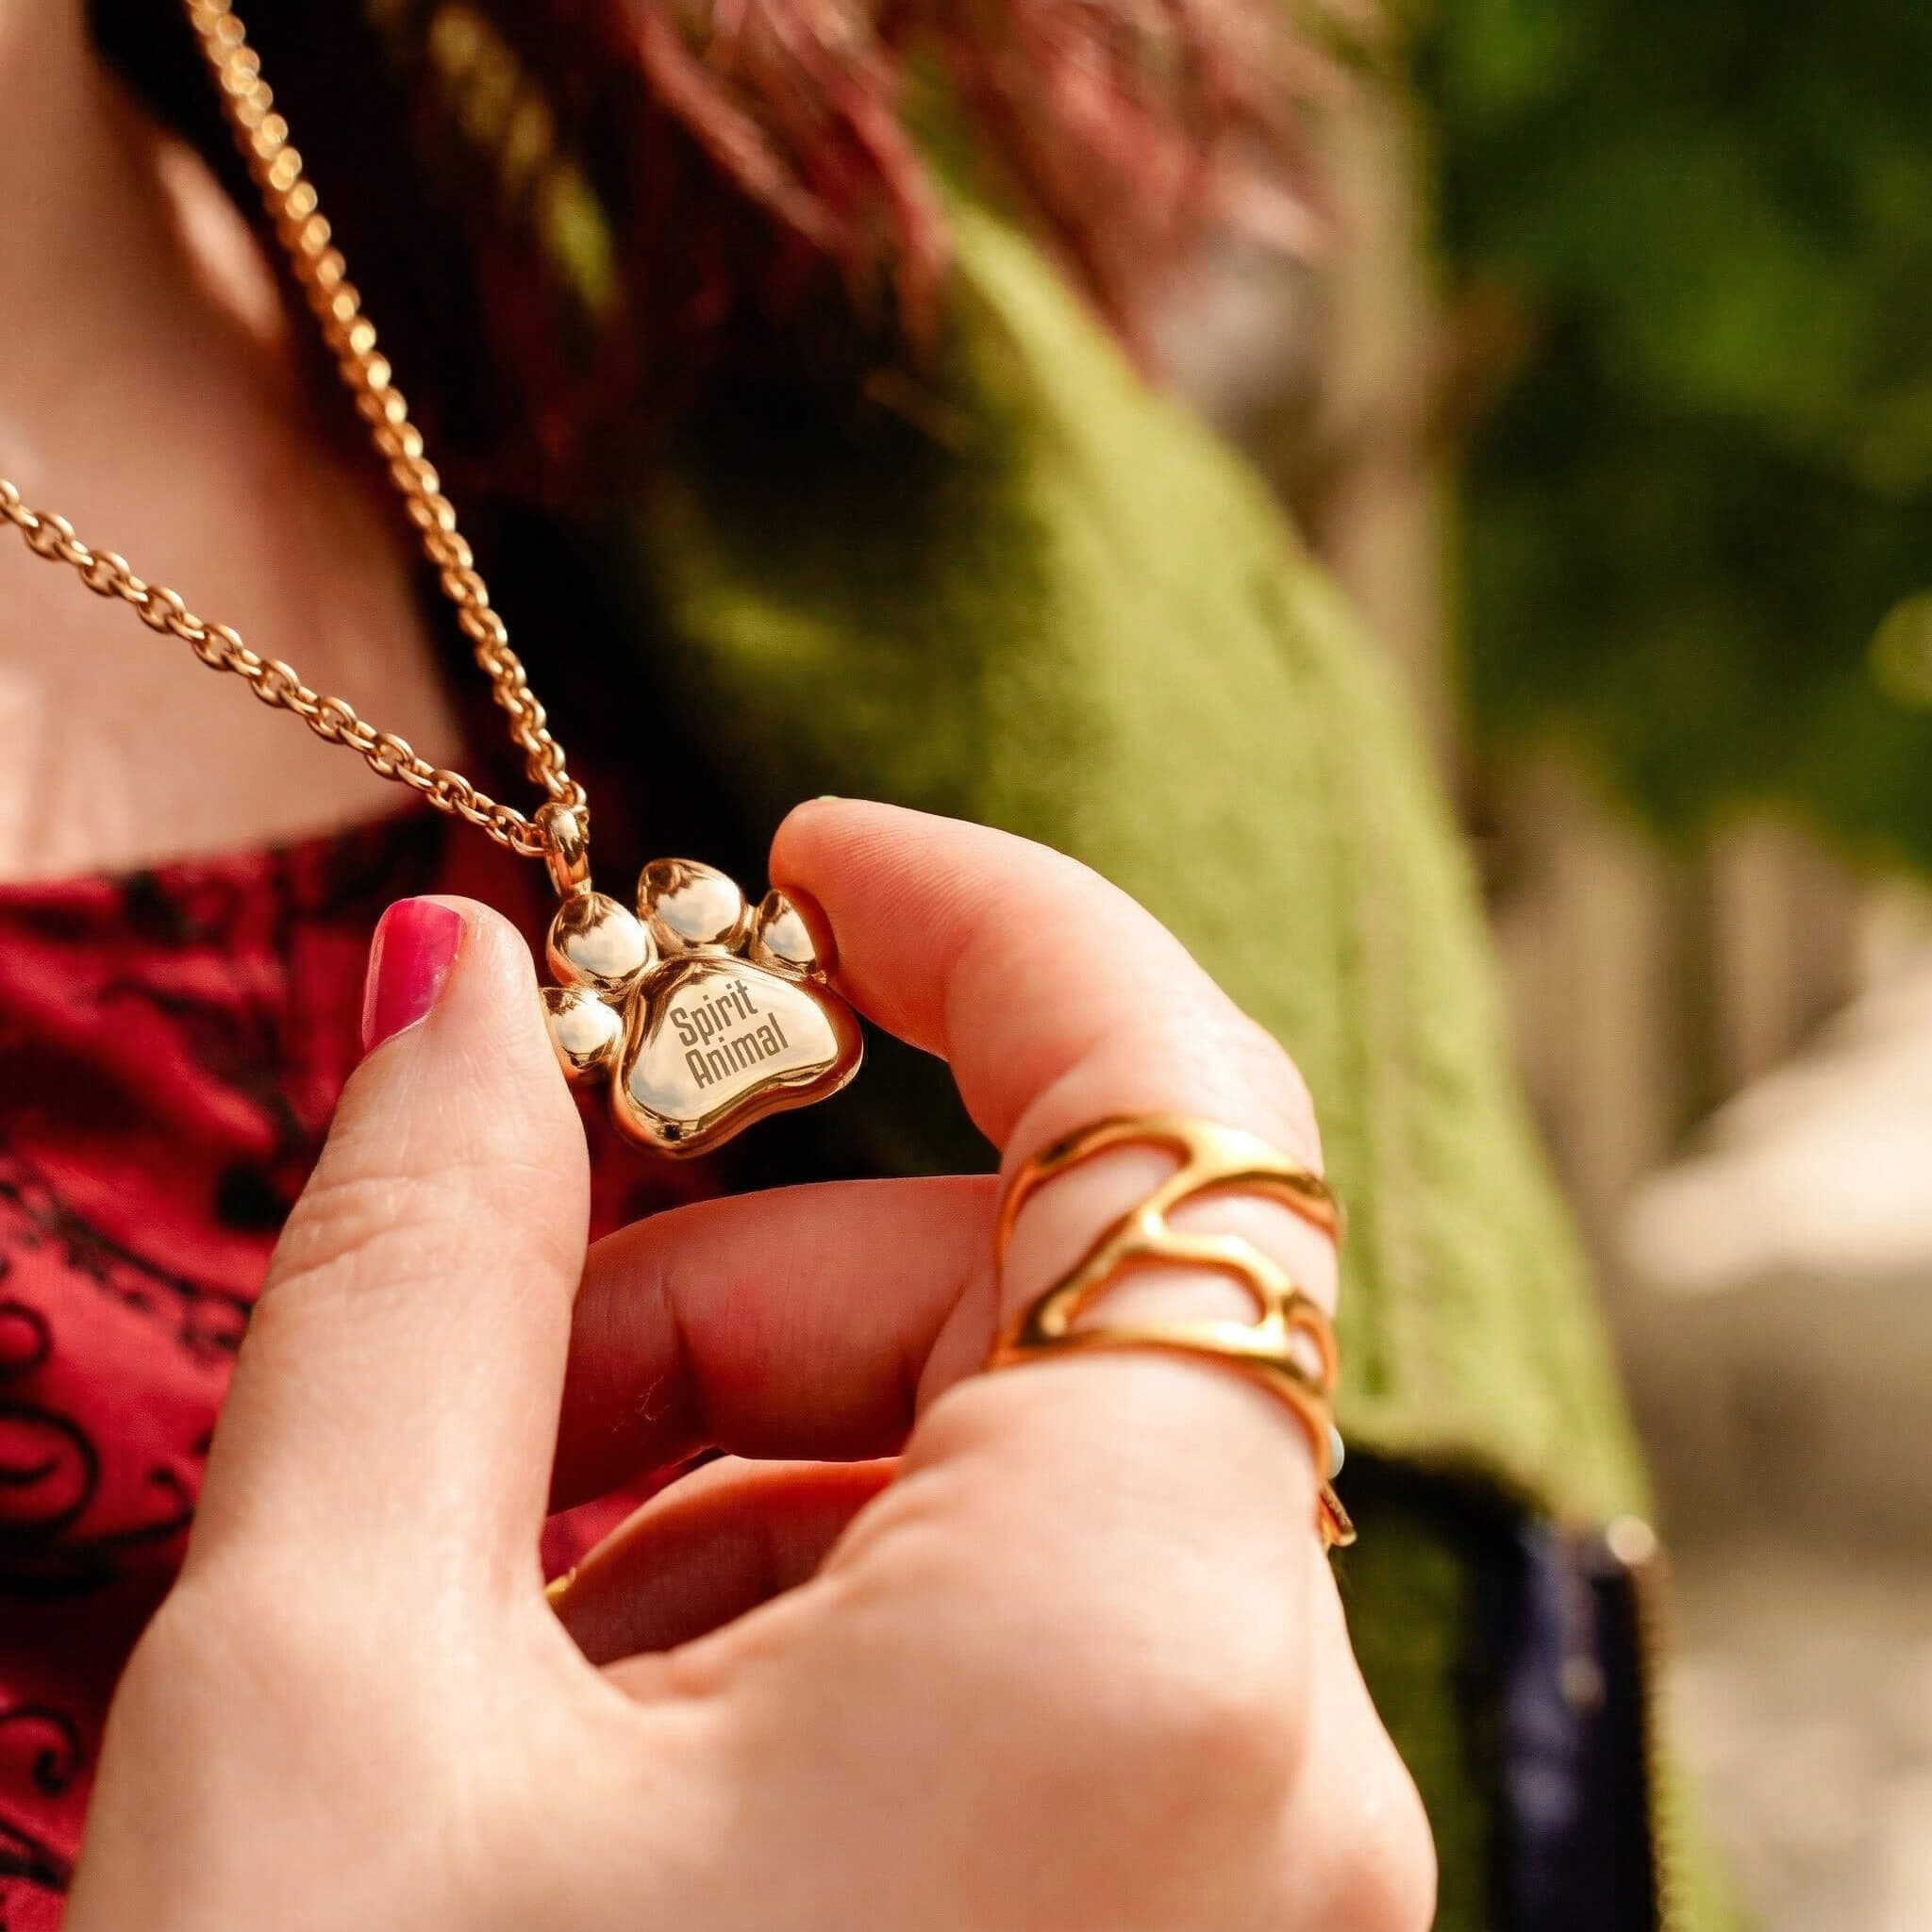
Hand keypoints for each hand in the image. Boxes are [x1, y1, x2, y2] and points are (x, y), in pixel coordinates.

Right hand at [67, 801, 1432, 1931]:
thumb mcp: (334, 1702)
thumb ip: (414, 1285)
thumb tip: (445, 990)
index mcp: (1141, 1652)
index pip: (1178, 1108)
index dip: (997, 928)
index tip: (804, 868)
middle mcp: (1272, 1763)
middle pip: (1025, 1320)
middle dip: (744, 1281)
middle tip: (483, 1378)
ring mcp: (1247, 1877)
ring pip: (1007, 1488)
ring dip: (746, 1464)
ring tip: (500, 1622)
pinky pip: (1024, 1650)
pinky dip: (811, 1611)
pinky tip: (606, 1747)